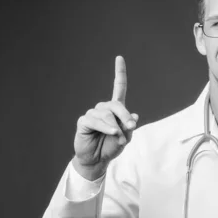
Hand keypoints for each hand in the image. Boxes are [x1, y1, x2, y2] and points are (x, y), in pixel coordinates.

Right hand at [72, 56, 138, 179]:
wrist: (98, 160)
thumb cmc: (112, 146)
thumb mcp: (126, 137)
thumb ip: (129, 126)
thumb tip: (133, 115)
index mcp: (116, 109)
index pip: (118, 87)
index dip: (119, 72)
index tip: (119, 57)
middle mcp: (104, 109)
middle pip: (115, 104)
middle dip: (124, 115)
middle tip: (131, 126)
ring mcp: (93, 114)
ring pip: (106, 115)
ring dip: (115, 127)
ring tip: (119, 138)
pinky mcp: (84, 122)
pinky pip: (95, 121)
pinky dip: (106, 127)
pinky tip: (112, 133)